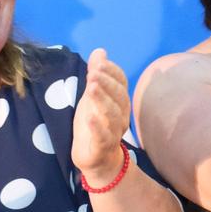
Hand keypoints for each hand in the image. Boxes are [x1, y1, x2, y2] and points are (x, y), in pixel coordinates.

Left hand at [70, 49, 131, 183]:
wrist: (98, 160)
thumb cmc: (95, 125)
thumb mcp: (92, 98)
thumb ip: (96, 75)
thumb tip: (99, 51)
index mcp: (119, 102)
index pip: (121, 82)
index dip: (112, 72)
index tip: (98, 62)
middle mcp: (121, 115)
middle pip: (118, 97)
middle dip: (107, 83)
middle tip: (93, 73)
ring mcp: (113, 132)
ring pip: (112, 115)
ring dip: (102, 100)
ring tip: (91, 88)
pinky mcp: (102, 148)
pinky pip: (103, 137)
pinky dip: (97, 127)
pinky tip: (89, 117)